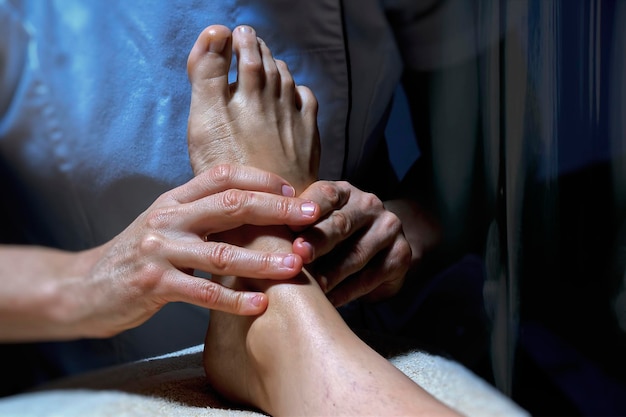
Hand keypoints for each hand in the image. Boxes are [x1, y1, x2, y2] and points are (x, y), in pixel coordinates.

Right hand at [0, 164, 319, 340]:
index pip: (223, 175)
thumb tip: (254, 208)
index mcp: (175, 198)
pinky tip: (260, 305)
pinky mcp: (153, 284)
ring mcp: (160, 249)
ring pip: (222, 251)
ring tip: (296, 266)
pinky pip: (202, 291)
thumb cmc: (136, 256)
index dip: (262, 178)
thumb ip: (202, 213)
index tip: (295, 190)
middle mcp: (168, 216)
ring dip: (264, 260)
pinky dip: (235, 299)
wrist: (83, 288)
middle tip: (312, 215)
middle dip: (277, 209)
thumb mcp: (166, 223)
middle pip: (231, 205)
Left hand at [292, 181, 410, 305]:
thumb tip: (256, 234)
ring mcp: (388, 230)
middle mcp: (369, 205)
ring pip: (356, 255)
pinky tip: (329, 302)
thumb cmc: (332, 234)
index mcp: (343, 192)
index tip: (289, 227)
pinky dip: (347, 292)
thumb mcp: (315, 221)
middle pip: (340, 225)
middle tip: (298, 256)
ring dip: (331, 273)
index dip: (306, 210)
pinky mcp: (400, 256)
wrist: (381, 244)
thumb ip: (293, 223)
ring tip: (310, 288)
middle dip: (317, 242)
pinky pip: (370, 277)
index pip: (325, 195)